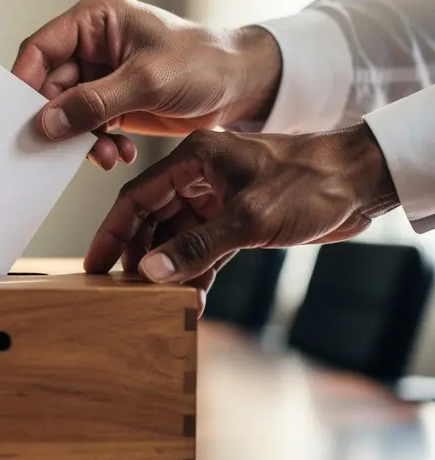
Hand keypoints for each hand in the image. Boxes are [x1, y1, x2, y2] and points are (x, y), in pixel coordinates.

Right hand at [12, 0, 281, 166]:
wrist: (241, 87)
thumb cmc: (206, 63)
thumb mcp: (148, 81)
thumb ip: (94, 103)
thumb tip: (48, 122)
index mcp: (95, 19)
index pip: (40, 49)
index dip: (26, 83)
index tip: (23, 117)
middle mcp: (92, 44)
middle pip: (49, 86)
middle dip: (61, 121)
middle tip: (68, 146)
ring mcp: (100, 74)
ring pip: (66, 112)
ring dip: (81, 138)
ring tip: (105, 154)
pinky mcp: (111, 101)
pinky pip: (86, 127)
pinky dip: (97, 144)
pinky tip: (117, 154)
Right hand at [83, 124, 399, 312]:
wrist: (363, 182)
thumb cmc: (311, 183)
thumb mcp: (249, 218)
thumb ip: (196, 248)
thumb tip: (151, 273)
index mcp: (195, 158)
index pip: (138, 197)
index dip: (113, 232)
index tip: (96, 263)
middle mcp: (201, 176)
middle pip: (152, 218)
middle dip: (137, 254)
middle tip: (120, 288)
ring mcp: (219, 198)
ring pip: (177, 237)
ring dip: (169, 269)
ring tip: (154, 301)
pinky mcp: (239, 219)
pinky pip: (205, 248)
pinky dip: (198, 272)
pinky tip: (192, 299)